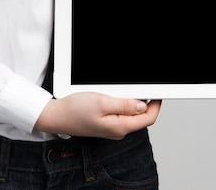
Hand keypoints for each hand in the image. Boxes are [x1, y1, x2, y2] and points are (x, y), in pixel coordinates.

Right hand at [34, 92, 160, 139]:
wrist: (57, 116)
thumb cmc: (75, 110)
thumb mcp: (102, 102)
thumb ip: (124, 105)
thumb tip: (142, 106)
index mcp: (120, 127)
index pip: (148, 118)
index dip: (156, 104)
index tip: (158, 91)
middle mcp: (118, 129)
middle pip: (141, 116)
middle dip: (145, 100)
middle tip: (143, 85)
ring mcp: (111, 127)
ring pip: (131, 113)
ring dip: (133, 100)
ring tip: (128, 87)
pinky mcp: (105, 122)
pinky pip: (120, 113)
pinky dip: (122, 102)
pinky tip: (116, 93)